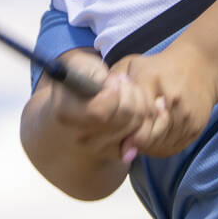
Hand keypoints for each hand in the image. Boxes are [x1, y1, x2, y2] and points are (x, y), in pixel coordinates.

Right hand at [46, 48, 158, 163]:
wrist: (74, 99)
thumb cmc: (79, 76)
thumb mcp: (81, 66)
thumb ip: (95, 74)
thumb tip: (113, 86)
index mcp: (66, 114)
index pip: (99, 112)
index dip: (114, 94)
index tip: (115, 80)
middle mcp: (80, 136)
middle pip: (124, 118)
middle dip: (132, 93)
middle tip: (125, 81)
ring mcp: (97, 148)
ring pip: (137, 127)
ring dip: (142, 103)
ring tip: (131, 90)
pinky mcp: (114, 153)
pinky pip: (142, 138)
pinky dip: (151, 121)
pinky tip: (147, 105)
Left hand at [112, 39, 217, 157]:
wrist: (201, 65)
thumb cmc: (159, 66)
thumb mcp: (132, 65)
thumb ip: (113, 81)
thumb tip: (99, 98)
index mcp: (153, 81)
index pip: (138, 114)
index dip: (128, 133)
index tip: (121, 145)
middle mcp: (173, 101)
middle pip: (150, 134)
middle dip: (135, 142)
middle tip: (126, 144)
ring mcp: (187, 116)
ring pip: (161, 144)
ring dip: (147, 145)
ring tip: (139, 137)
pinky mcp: (196, 128)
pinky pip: (173, 147)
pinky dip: (160, 146)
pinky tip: (153, 137)